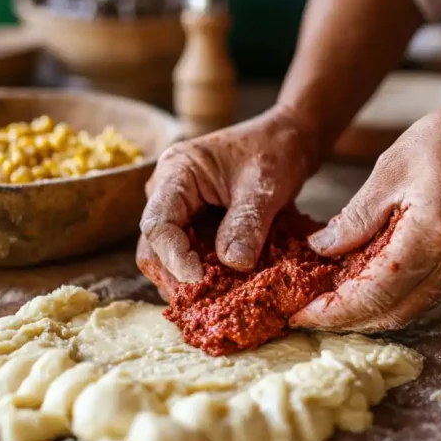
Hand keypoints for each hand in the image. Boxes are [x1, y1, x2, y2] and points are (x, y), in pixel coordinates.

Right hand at [137, 107, 318, 298]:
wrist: (287, 138)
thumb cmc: (274, 151)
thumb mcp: (265, 186)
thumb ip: (248, 222)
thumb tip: (233, 263)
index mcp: (176, 172)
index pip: (158, 224)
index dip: (174, 258)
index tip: (199, 280)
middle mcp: (167, 192)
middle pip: (153, 246)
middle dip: (175, 277)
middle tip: (204, 302)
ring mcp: (178, 209)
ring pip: (166, 256)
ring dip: (187, 281)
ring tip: (215, 300)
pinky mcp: (194, 223)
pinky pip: (188, 254)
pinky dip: (202, 274)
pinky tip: (222, 291)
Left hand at [289, 99, 440, 332]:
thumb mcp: (389, 170)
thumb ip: (356, 218)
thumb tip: (321, 251)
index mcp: (434, 234)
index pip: (375, 292)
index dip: (334, 309)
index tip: (300, 314)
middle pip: (395, 312)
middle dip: (348, 319)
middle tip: (309, 314)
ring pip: (414, 308)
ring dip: (372, 310)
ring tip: (333, 301)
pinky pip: (433, 292)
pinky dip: (398, 294)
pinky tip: (371, 283)